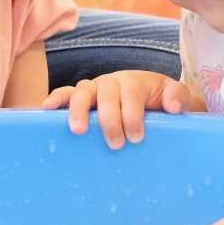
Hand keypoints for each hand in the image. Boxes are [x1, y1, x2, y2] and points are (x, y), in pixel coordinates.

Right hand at [42, 70, 188, 148]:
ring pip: (82, 92)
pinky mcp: (79, 99)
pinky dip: (55, 100)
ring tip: (79, 130)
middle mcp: (111, 82)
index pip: (131, 94)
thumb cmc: (157, 100)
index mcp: (134, 82)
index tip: (137, 137)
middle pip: (106, 94)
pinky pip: (64, 95)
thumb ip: (177, 96)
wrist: (145, 97)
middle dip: (110, 118)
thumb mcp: (173, 95)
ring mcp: (93, 89)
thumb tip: (173, 107)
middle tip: (116, 143)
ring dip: (78, 110)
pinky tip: (46, 109)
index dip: (132, 114)